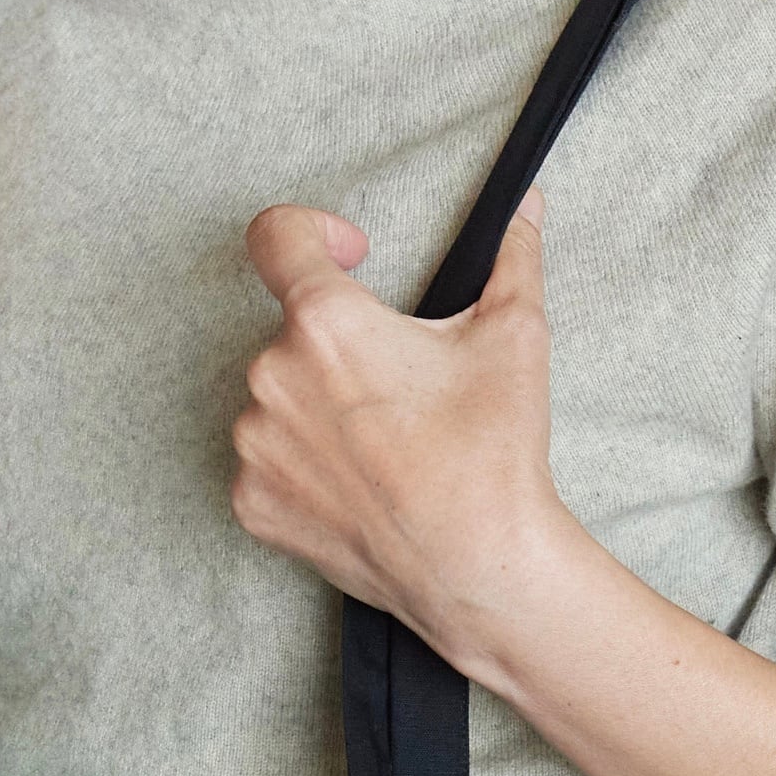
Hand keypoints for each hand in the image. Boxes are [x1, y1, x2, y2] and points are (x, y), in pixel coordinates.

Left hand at [230, 194, 576, 671]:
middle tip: (399, 384)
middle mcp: (270, 379)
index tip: (350, 257)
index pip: (276, 238)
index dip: (313, 232)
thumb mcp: (513, 334)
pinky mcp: (251, 503)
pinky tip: (358, 481)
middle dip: (342, 344)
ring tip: (381, 442)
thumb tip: (525, 209)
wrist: (473, 566)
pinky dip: (303, 462)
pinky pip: (266, 461)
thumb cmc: (490, 452)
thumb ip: (511, 256)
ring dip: (318, 404)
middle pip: (293, 332)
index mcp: (324, 324)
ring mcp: (254, 447)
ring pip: (277, 398)